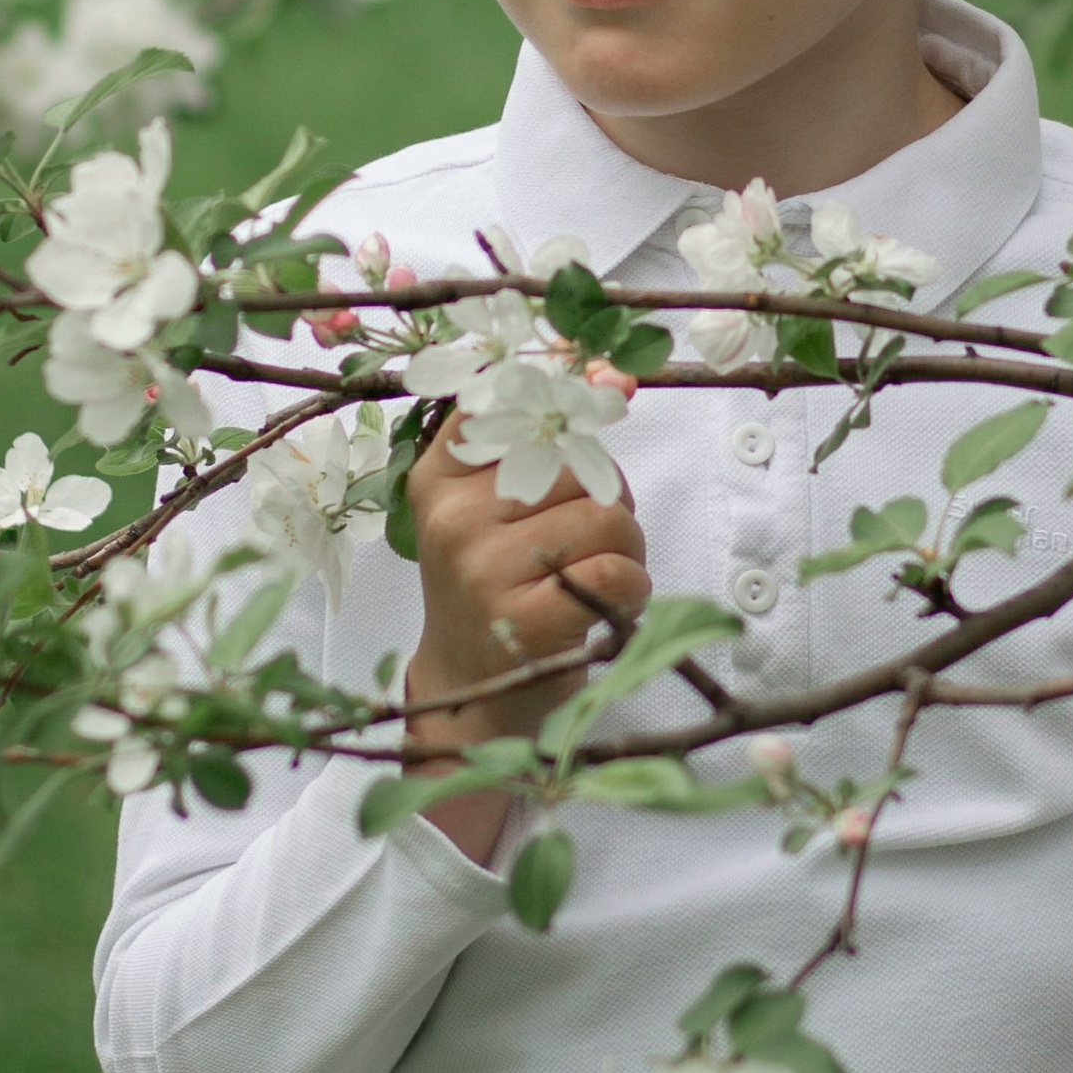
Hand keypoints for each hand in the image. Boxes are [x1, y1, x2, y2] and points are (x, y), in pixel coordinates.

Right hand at [400, 417, 649, 867]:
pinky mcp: (523, 619)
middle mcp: (452, 517)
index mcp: (439, 478)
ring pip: (609, 516)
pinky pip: (618, 571)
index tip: (610, 383)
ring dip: (626, 549)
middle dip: (608, 500)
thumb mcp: (492, 511)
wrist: (470, 695)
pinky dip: (632, 590)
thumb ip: (542, 442)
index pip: (504, 399)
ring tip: (592, 579)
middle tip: (584, 546)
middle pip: (578, 465)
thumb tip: (614, 378)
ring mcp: (483, 568)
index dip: (568, 383)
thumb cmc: (497, 589)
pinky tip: (603, 609)